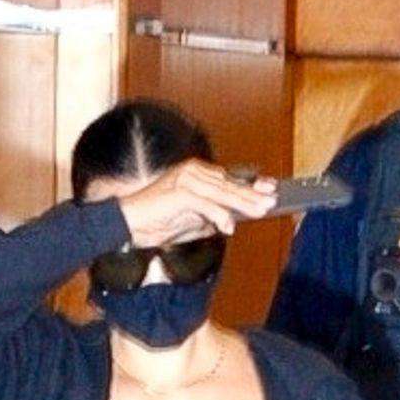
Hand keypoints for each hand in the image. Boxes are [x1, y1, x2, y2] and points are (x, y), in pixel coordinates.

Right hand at [118, 161, 277, 246]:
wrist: (126, 223)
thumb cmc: (154, 222)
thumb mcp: (189, 221)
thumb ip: (208, 219)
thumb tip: (228, 223)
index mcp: (195, 174)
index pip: (228, 179)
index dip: (250, 184)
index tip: (270, 188)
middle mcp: (192, 172)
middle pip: (229, 184)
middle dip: (252, 193)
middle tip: (272, 200)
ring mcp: (186, 180)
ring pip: (222, 191)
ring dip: (243, 202)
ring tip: (260, 210)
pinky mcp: (180, 192)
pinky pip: (206, 204)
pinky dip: (219, 215)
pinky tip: (229, 227)